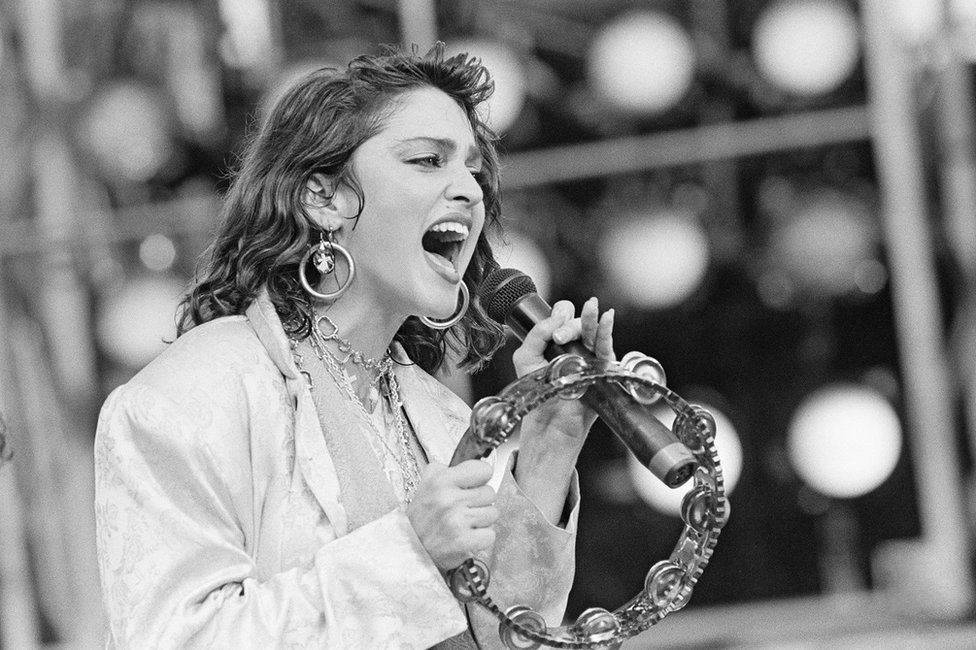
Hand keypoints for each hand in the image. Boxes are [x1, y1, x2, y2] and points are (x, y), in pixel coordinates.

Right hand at [405, 460, 498, 570]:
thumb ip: (449, 470)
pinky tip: (466, 536)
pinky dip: (481, 538)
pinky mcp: (463, 542)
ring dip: (481, 520)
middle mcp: (448, 499)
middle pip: (490, 493)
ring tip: (464, 523)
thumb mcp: (427, 484)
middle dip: (479, 501)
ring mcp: (457, 521)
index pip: (483, 470)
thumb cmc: (422, 517)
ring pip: (492, 513)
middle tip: (464, 508)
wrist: (409, 548)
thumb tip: (478, 462)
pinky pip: (490, 534)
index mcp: (440, 481)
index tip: (473, 485)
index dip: (480, 478)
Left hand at [511, 297, 615, 440]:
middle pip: (578, 324)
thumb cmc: (537, 393)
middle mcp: (574, 348)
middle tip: (559, 338)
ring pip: (593, 332)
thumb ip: (537, 333)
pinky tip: (606, 319)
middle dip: (569, 326)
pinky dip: (606, 331)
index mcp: (556, 344)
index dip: (559, 317)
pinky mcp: (602, 368)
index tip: (553, 331)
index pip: (562, 319)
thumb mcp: (526, 357)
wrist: (549, 420)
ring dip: (591, 318)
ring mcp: (589, 357)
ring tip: (591, 307)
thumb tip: (558, 315)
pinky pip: (607, 347)